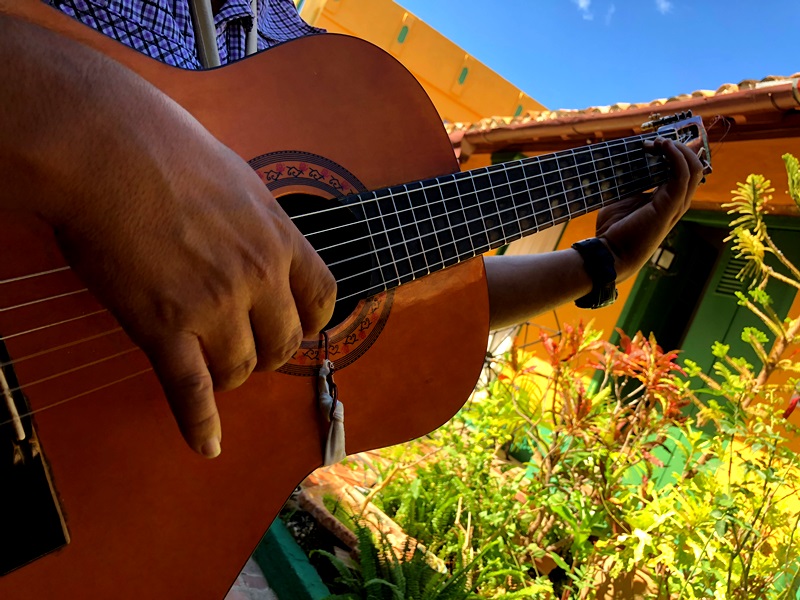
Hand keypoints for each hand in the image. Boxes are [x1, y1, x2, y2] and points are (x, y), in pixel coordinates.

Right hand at [1, 20, 336, 457]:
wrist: (104, 146)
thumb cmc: (163, 146)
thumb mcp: (237, 177)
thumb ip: (258, 218)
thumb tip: (260, 233)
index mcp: (280, 237)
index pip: (322, 297)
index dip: (311, 321)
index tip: (298, 328)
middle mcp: (258, 276)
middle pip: (283, 344)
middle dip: (268, 353)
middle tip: (248, 351)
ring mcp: (215, 305)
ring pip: (239, 370)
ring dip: (228, 375)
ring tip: (212, 370)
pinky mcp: (166, 327)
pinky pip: (191, 391)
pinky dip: (200, 424)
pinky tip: (207, 445)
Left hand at [595, 137, 703, 280]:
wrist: (609, 254)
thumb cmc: (613, 231)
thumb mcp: (624, 200)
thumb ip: (634, 185)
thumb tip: (631, 163)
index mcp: (668, 203)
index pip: (685, 174)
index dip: (677, 154)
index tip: (654, 143)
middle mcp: (677, 204)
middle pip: (694, 168)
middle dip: (677, 148)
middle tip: (654, 142)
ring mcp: (676, 206)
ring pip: (693, 169)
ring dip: (677, 149)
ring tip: (657, 142)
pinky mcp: (669, 206)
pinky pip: (683, 174)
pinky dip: (676, 156)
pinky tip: (662, 146)